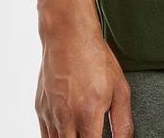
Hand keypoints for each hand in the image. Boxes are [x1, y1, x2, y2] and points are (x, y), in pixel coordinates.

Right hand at [34, 22, 132, 136]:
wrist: (68, 35)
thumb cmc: (96, 59)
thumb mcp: (120, 89)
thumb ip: (123, 123)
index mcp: (88, 113)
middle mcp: (66, 118)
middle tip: (91, 134)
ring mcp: (50, 115)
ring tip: (81, 132)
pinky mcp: (40, 110)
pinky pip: (45, 137)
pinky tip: (69, 133)